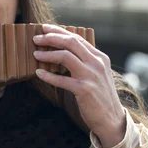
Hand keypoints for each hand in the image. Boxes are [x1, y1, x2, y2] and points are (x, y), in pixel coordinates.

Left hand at [33, 24, 125, 147]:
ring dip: (48, 54)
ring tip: (36, 54)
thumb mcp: (96, 74)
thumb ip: (85, 62)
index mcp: (99, 57)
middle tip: (36, 38)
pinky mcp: (84, 90)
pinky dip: (48, 76)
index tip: (44, 28)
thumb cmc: (100, 96)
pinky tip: (38, 73)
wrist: (111, 119)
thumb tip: (64, 51)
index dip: (59, 31)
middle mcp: (97, 63)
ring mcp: (91, 76)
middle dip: (51, 38)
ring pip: (66, 56)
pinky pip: (62, 80)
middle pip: (71, 42)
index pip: (77, 38)